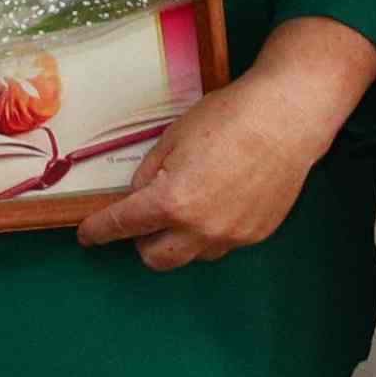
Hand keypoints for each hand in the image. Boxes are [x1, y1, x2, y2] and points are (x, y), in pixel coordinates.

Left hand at [78, 37, 373, 269]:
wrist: (287, 118)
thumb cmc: (229, 117)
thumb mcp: (174, 137)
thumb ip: (150, 173)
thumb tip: (139, 196)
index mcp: (171, 202)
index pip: (123, 225)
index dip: (99, 231)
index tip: (88, 235)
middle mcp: (200, 229)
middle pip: (155, 259)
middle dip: (142, 241)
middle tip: (145, 216)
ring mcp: (230, 236)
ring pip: (190, 255)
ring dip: (179, 239)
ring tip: (190, 204)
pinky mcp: (255, 234)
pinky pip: (222, 243)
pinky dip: (211, 230)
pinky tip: (222, 198)